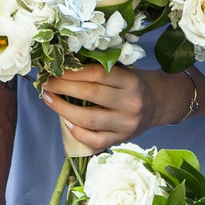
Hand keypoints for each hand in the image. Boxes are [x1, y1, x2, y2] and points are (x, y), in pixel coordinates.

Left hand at [39, 61, 201, 151]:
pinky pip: (95, 140)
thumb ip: (100, 70)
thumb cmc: (132, 84)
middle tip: (46, 83)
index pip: (97, 74)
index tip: (55, 69)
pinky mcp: (121, 140)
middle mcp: (130, 103)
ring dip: (63, 109)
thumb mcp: (123, 71)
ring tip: (49, 99)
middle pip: (90, 95)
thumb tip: (62, 65)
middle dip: (63, 87)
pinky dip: (77, 132)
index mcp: (131, 82)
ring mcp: (126, 124)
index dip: (73, 72)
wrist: (158, 104)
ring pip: (89, 120)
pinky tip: (66, 121)